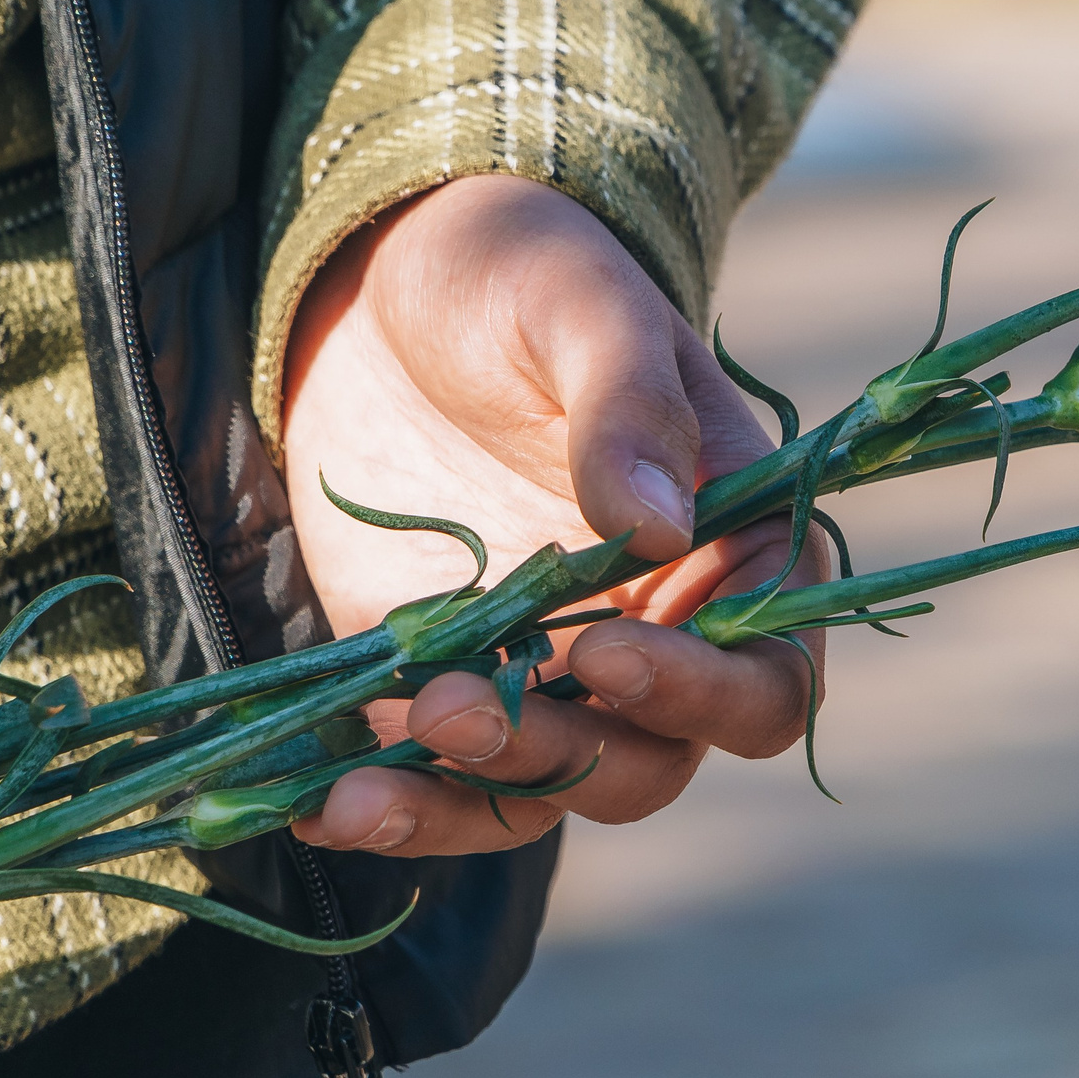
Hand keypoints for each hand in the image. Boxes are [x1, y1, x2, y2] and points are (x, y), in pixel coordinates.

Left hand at [278, 174, 824, 856]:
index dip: (702, 692)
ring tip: (354, 791)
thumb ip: (627, 409)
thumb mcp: (578, 309)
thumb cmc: (522, 271)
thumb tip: (659, 527)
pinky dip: (384, 803)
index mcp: (735, 554)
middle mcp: (659, 636)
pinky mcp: (447, 682)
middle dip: (555, 756)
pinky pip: (435, 780)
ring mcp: (550, 672)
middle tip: (447, 708)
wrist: (386, 282)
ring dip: (458, 806)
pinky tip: (310, 800)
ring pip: (542, 793)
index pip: (768, 675)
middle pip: (651, 760)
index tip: (604, 654)